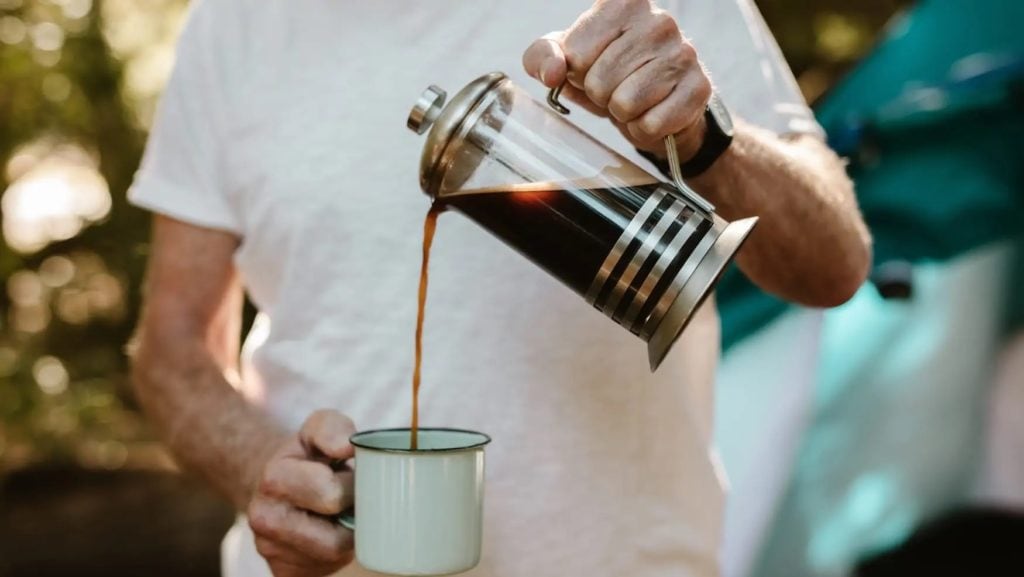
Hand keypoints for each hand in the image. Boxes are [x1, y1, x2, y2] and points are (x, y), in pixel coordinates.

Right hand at [248, 410, 356, 576]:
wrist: (280, 484)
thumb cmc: (309, 455)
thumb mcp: (319, 428)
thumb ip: (334, 428)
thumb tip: (347, 446)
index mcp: (273, 478)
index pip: (331, 494)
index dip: (350, 483)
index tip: (344, 473)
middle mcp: (263, 518)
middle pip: (334, 536)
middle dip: (350, 512)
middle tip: (345, 497)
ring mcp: (270, 550)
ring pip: (332, 555)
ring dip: (345, 534)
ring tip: (337, 514)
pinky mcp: (282, 572)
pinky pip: (323, 569)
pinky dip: (334, 553)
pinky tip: (327, 533)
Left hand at [523, 0, 711, 158]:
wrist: (655, 103)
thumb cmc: (606, 73)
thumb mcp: (568, 59)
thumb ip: (543, 57)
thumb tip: (553, 72)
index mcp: (622, 2)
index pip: (576, 55)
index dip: (577, 72)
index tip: (593, 67)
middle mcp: (659, 19)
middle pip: (600, 81)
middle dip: (600, 95)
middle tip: (615, 88)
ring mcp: (684, 52)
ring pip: (626, 104)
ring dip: (622, 113)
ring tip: (633, 100)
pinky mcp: (699, 88)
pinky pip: (651, 124)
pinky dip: (644, 128)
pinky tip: (652, 113)